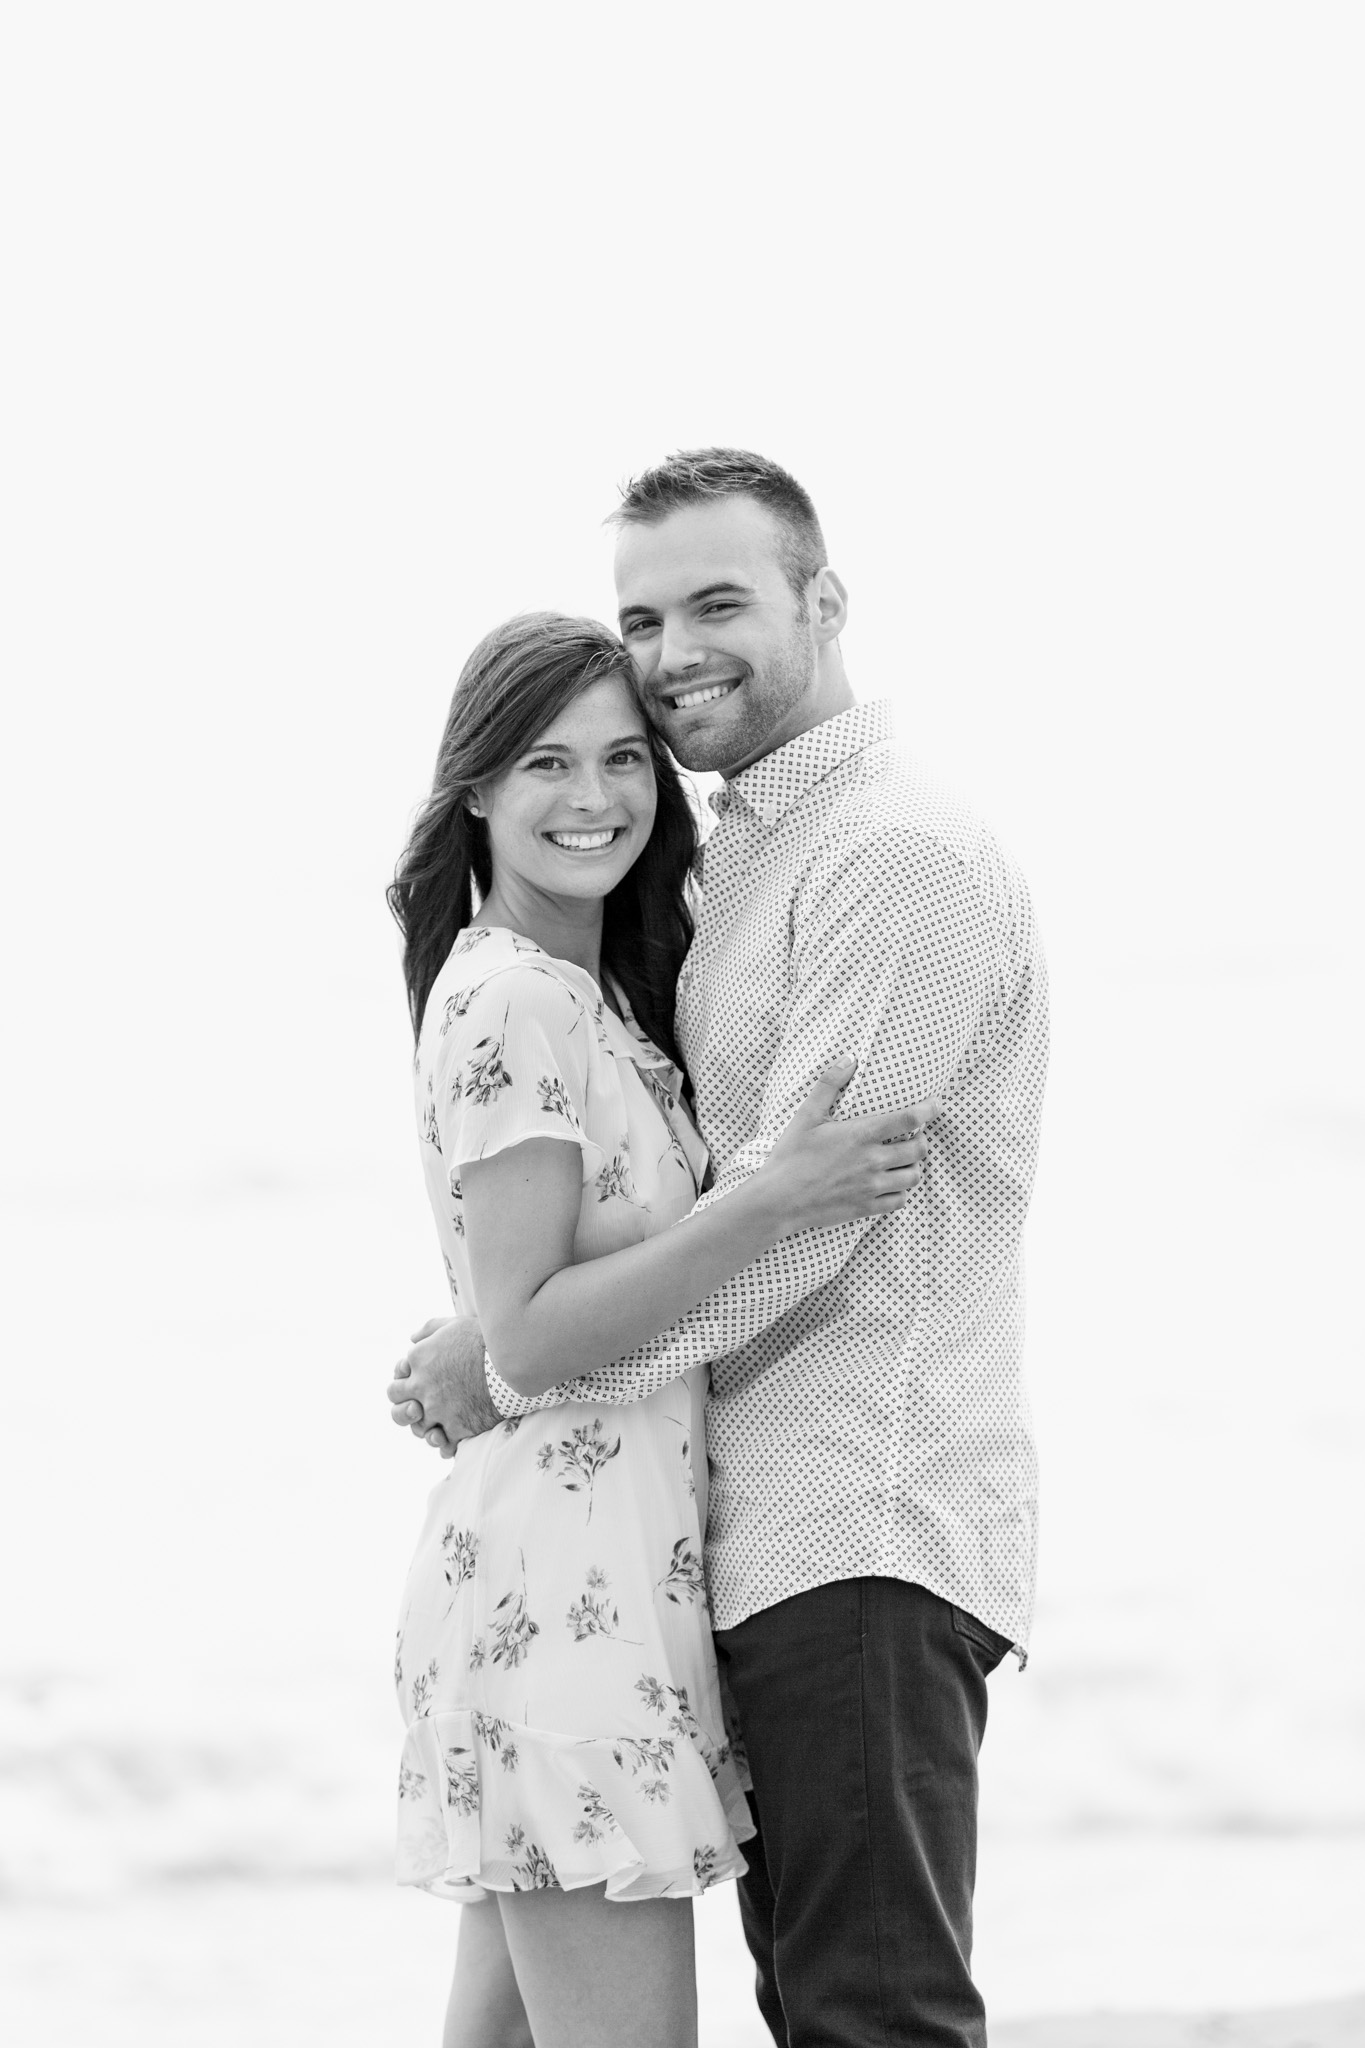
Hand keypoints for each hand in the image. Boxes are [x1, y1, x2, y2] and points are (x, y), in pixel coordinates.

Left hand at [386, 1315, 501, 1455]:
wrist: (513, 1361)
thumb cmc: (486, 1338)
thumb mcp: (454, 1324)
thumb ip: (429, 1330)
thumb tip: (412, 1339)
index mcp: (419, 1359)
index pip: (397, 1377)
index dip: (407, 1380)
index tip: (420, 1382)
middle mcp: (422, 1386)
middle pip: (398, 1407)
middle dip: (406, 1409)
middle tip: (419, 1409)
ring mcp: (438, 1409)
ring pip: (418, 1429)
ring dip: (425, 1428)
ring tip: (437, 1424)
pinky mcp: (457, 1427)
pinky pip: (443, 1444)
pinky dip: (445, 1444)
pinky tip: (449, 1439)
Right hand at [760, 1056, 938, 1229]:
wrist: (779, 1200)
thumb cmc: (791, 1155)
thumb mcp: (807, 1115)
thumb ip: (829, 1084)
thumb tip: (849, 1058)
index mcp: (861, 1134)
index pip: (909, 1119)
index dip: (928, 1110)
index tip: (936, 1105)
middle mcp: (873, 1161)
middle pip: (919, 1149)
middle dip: (921, 1140)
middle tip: (914, 1136)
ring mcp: (872, 1186)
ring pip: (914, 1176)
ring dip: (913, 1166)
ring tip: (904, 1161)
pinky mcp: (867, 1207)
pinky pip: (900, 1201)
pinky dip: (901, 1192)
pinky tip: (891, 1185)